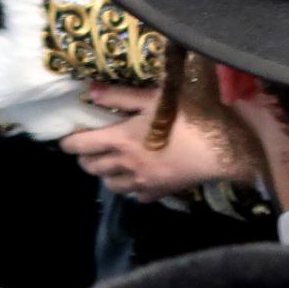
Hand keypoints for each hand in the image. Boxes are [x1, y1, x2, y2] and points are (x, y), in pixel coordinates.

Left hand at [59, 83, 246, 202]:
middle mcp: (126, 165)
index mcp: (120, 140)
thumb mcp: (154, 98)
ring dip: (106, 175)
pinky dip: (133, 189)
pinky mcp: (160, 192)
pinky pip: (137, 196)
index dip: (69, 143)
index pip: (82, 146)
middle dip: (85, 159)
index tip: (67, 140)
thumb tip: (90, 91)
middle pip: (92, 168)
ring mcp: (143, 182)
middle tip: (89, 149)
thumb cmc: (188, 116)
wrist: (221, 147)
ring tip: (112, 164)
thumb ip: (120, 96)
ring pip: (111, 186)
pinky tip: (139, 179)